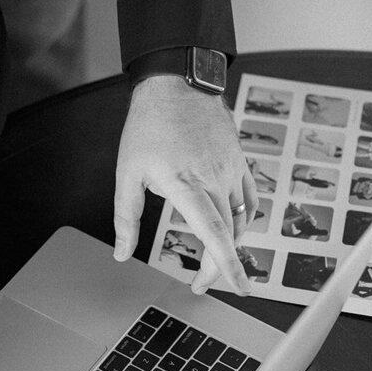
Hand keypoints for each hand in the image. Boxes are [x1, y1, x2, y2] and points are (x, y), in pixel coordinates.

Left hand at [113, 76, 256, 295]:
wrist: (176, 82)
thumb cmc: (148, 125)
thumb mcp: (127, 174)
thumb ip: (126, 218)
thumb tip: (121, 253)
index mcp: (186, 186)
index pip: (215, 235)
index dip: (227, 266)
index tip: (238, 288)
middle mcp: (215, 180)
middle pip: (228, 236)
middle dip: (220, 267)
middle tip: (202, 283)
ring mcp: (231, 170)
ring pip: (240, 219)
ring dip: (230, 244)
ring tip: (214, 258)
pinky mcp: (239, 161)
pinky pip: (249, 198)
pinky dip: (244, 219)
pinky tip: (233, 228)